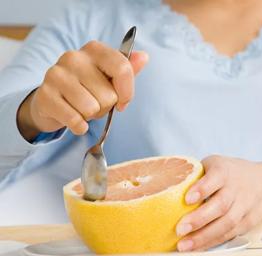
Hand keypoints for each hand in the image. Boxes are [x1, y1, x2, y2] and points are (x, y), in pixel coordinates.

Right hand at [17, 41, 148, 140]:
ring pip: (92, 108)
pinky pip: (75, 120)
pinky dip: (79, 126)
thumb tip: (144, 57)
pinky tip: (74, 118)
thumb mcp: (110, 77)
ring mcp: (56, 74)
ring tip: (82, 108)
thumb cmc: (87, 88)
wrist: (52, 100)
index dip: (127, 92)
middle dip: (105, 106)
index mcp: (94, 50)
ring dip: (91, 116)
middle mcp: (73, 57)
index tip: (122, 101)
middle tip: (94, 102)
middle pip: (109, 95)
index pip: (123, 69)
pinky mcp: (45, 95)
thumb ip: (127, 69)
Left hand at [176, 155, 261, 251]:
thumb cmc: (230, 174)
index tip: (187, 199)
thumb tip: (162, 190)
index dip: (202, 189)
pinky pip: (231, 234)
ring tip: (184, 246)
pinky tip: (198, 249)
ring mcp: (245, 206)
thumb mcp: (215, 165)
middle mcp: (237, 189)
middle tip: (179, 230)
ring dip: (205, 237)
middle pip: (221, 205)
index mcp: (225, 171)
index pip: (215, 178)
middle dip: (200, 219)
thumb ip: (195, 176)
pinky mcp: (249, 221)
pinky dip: (213, 242)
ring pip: (227, 223)